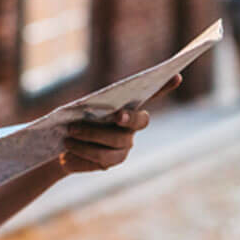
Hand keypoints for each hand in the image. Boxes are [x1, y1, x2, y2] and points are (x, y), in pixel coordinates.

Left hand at [59, 74, 178, 174]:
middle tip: (116, 115)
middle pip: (138, 122)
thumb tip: (89, 107)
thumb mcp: (81, 108)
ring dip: (90, 137)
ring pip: (113, 142)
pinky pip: (99, 159)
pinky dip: (82, 153)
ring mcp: (124, 147)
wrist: (62, 147)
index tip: (177, 76)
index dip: (165, 86)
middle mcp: (132, 129)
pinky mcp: (110, 163)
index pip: (152, 95)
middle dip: (129, 118)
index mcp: (128, 109)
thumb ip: (90, 107)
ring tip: (69, 134)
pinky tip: (67, 151)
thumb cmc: (75, 119)